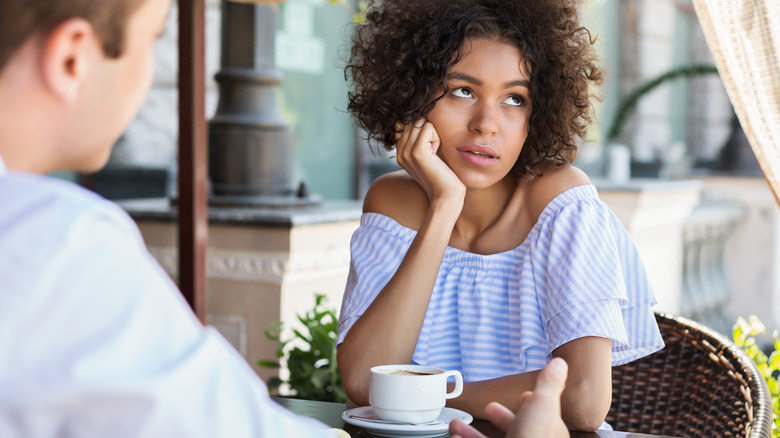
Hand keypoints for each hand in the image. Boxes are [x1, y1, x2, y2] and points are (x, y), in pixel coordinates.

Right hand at [394, 119, 465, 204]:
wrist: (446, 196)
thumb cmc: (443, 176)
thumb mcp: (429, 156)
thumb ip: (421, 140)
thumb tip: (422, 118)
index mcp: (400, 153)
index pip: (406, 123)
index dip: (422, 129)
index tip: (430, 148)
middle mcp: (400, 151)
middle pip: (413, 120)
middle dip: (428, 129)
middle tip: (434, 151)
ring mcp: (406, 151)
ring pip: (420, 121)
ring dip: (433, 133)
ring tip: (435, 153)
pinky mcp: (417, 151)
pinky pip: (428, 127)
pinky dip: (436, 137)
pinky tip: (436, 153)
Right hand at [449, 358, 569, 437]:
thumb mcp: (542, 404)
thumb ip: (549, 384)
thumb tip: (560, 364)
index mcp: (547, 430)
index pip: (544, 415)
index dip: (533, 403)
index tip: (524, 396)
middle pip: (517, 428)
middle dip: (500, 416)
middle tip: (489, 408)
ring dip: (473, 431)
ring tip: (456, 424)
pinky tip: (456, 437)